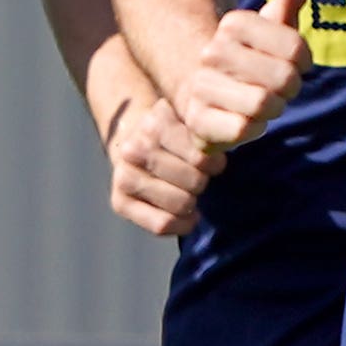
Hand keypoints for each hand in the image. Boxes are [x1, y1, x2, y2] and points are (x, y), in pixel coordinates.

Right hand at [101, 91, 206, 239]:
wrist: (132, 141)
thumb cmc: (173, 134)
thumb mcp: (190, 121)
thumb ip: (208, 134)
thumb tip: (226, 152)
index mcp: (155, 124)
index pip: (201, 158)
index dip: (215, 164)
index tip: (213, 163)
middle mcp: (133, 150)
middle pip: (194, 182)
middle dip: (202, 182)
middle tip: (198, 178)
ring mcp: (123, 177)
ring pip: (180, 204)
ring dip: (192, 202)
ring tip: (188, 192)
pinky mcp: (118, 202)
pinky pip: (162, 224)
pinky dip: (181, 225)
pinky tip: (186, 216)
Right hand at [168, 0, 317, 156]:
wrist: (204, 95)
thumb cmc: (251, 60)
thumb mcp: (271, 27)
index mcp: (232, 24)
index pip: (296, 48)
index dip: (303, 62)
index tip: (294, 64)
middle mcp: (211, 51)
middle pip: (284, 78)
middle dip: (289, 90)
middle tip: (278, 89)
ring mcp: (200, 85)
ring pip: (264, 104)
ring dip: (272, 111)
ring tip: (261, 105)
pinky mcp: (196, 119)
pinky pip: (244, 129)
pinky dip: (253, 130)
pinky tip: (243, 121)